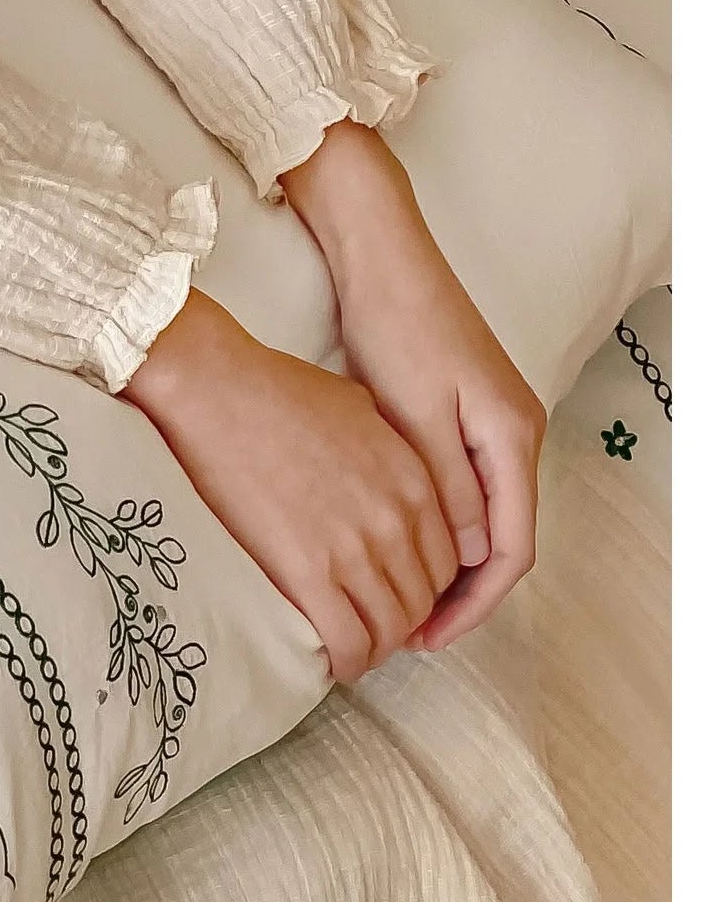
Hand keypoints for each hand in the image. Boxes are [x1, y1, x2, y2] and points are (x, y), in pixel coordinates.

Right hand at [123, 289, 458, 683]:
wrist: (221, 395)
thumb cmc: (279, 395)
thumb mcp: (363, 414)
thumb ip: (391, 461)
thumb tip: (387, 488)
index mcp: (415, 482)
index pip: (446, 562)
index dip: (425, 591)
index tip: (397, 600)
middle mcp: (396, 520)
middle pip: (422, 601)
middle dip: (402, 624)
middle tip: (372, 631)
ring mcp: (356, 550)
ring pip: (390, 628)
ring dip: (375, 647)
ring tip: (352, 650)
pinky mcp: (309, 574)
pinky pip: (349, 640)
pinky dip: (348, 661)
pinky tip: (334, 662)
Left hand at [280, 121, 544, 650]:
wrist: (386, 265)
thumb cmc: (397, 332)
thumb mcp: (419, 421)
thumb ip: (450, 490)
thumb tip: (470, 555)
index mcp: (512, 438)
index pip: (512, 548)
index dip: (475, 603)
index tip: (430, 636)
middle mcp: (516, 434)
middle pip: (505, 540)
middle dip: (464, 595)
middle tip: (412, 634)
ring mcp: (495, 425)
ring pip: (486, 520)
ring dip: (452, 568)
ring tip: (403, 605)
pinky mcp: (468, 416)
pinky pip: (469, 493)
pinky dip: (443, 533)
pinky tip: (404, 552)